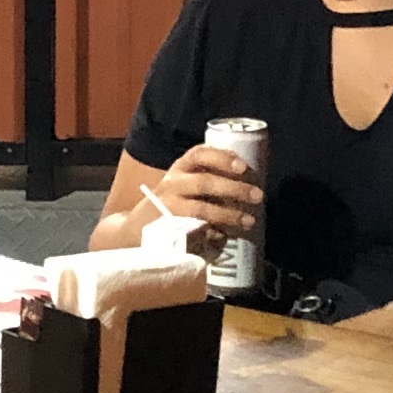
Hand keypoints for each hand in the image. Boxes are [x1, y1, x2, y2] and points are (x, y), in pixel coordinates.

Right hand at [144, 139, 261, 237]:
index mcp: (179, 168)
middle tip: (258, 195)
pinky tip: (224, 237)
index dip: (222, 158)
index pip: (199, 155)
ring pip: (201, 209)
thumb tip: (248, 184)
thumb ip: (208, 179)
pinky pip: (194, 231)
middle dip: (234, 189)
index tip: (243, 166)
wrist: (135, 229)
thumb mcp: (183, 183)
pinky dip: (213, 234)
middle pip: (205, 182)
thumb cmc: (172, 203)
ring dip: (228, 214)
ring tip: (248, 221)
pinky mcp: (168, 229)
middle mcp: (172, 184)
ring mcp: (168, 208)